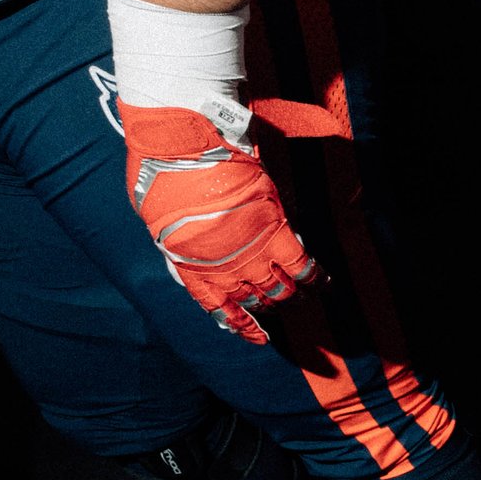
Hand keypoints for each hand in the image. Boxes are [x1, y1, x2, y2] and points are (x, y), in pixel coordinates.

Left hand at [120, 101, 318, 343]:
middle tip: (277, 303)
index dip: (238, 324)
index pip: (218, 307)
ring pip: (279, 288)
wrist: (181, 144)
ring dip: (290, 295)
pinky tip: (324, 284)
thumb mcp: (156, 216)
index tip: (252, 335)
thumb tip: (185, 251)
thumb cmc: (159, 171)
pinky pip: (301, 264)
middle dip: (267, 305)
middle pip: (254, 299)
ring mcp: (250, 250)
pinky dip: (314, 277)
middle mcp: (223, 265)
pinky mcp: (274, 230)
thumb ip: (175, 240)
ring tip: (299, 295)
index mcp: (191, 265)